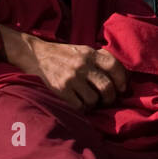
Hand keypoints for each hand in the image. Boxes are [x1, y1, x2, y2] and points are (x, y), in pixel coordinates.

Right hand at [0, 25, 128, 109]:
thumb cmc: (63, 54)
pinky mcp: (60, 90)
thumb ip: (99, 58)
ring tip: (91, 101)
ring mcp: (71, 78)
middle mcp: (82, 65)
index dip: (122, 79)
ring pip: (93, 99)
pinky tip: (79, 104)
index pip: (114, 66)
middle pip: (107, 87)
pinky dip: (82, 108)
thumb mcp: (83, 50)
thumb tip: (121, 73)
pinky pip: (79, 106)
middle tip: (108, 101)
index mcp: (90, 53)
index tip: (122, 88)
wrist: (35, 55)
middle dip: (110, 98)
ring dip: (94, 104)